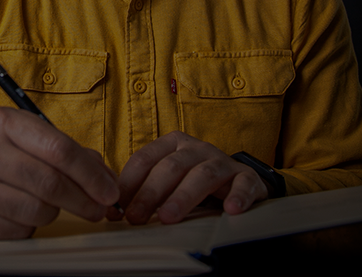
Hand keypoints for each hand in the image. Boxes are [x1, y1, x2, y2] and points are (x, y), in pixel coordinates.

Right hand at [0, 107, 119, 238]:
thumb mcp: (24, 138)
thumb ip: (65, 151)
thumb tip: (104, 178)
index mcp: (1, 122)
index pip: (58, 149)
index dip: (90, 174)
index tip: (109, 190)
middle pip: (50, 183)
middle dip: (83, 200)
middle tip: (98, 209)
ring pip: (37, 210)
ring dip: (55, 213)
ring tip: (51, 206)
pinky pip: (19, 230)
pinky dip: (31, 227)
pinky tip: (23, 215)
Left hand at [116, 131, 269, 224]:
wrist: (239, 181)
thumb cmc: (193, 182)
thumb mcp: (168, 180)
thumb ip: (145, 189)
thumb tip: (115, 212)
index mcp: (172, 144)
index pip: (145, 159)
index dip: (129, 184)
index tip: (116, 207)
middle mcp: (196, 148)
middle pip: (171, 167)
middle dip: (150, 194)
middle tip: (136, 217)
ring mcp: (222, 161)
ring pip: (202, 175)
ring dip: (183, 197)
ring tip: (169, 217)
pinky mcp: (246, 177)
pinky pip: (243, 184)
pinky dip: (238, 196)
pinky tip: (231, 210)